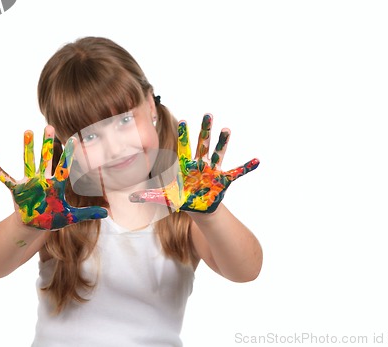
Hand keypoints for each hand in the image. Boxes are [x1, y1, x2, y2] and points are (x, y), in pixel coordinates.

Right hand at [0, 126, 107, 229]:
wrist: (34, 226)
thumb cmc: (52, 219)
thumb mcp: (71, 217)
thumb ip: (88, 213)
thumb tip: (107, 213)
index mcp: (57, 185)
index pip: (64, 166)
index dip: (69, 154)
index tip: (74, 139)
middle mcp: (43, 180)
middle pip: (46, 157)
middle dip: (48, 143)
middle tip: (49, 126)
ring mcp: (30, 183)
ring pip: (28, 161)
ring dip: (27, 148)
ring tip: (27, 131)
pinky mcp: (17, 190)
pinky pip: (6, 179)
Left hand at [129, 114, 258, 212]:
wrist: (200, 209)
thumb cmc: (184, 199)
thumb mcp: (167, 198)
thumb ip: (150, 196)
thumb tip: (130, 198)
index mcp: (187, 166)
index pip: (185, 147)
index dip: (185, 135)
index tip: (185, 120)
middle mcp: (202, 164)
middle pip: (203, 144)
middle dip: (205, 130)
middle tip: (208, 114)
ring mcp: (214, 171)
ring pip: (219, 153)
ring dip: (224, 142)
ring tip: (227, 129)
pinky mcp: (224, 180)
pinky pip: (238, 172)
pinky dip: (247, 167)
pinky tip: (257, 160)